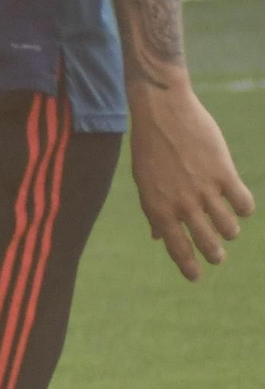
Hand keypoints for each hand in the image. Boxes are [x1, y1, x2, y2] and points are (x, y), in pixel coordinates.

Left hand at [128, 81, 254, 279]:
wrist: (162, 111)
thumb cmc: (151, 147)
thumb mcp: (144, 182)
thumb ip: (154, 211)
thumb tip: (158, 238)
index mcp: (158, 208)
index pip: (177, 248)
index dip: (188, 266)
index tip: (196, 277)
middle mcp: (181, 203)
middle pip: (208, 244)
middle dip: (215, 254)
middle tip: (218, 254)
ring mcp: (204, 189)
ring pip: (229, 228)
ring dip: (230, 231)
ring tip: (227, 227)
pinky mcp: (223, 173)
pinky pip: (243, 204)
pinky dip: (244, 208)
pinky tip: (238, 203)